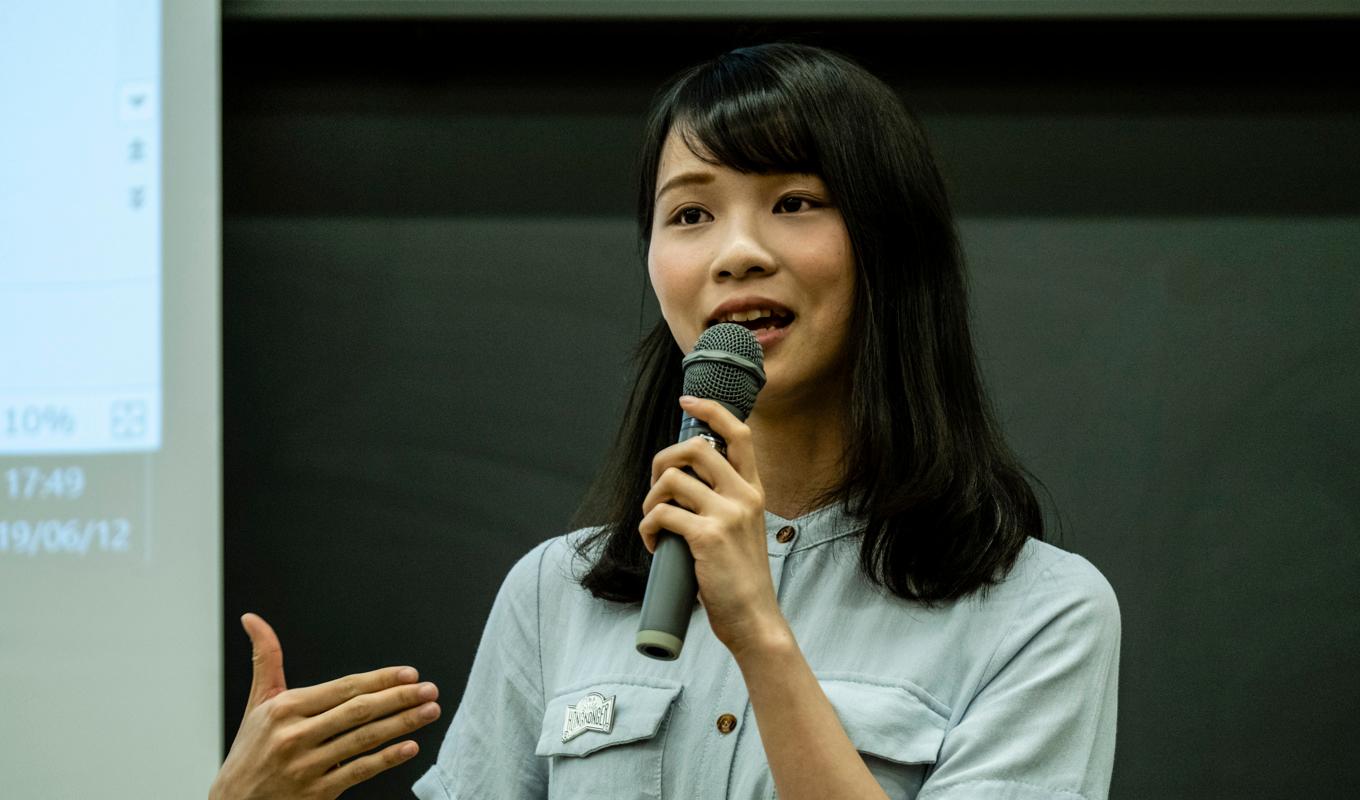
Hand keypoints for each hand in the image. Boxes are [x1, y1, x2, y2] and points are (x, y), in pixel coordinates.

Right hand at [208, 613, 440, 799]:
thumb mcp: (258, 703)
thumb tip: (252, 618)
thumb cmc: (251, 750)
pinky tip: (410, 746)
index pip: (343, 688)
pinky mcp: (317, 792)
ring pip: (364, 739)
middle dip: (399, 698)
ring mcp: (307, 766)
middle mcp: (295, 735)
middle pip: (358, 711)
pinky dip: (387, 758)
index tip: (409, 674)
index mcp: (285, 709)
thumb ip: (266, 659)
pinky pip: (359, 771)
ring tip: (429, 711)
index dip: (379, 679)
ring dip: (402, 724)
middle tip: (430, 689)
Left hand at [639, 396, 787, 655]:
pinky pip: (662, 515)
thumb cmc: (740, 579)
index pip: (740, 434)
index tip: (687, 401)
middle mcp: (744, 496)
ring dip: (650, 501)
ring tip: (654, 525)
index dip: (711, 410)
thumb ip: (722, 503)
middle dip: (663, 460)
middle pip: (695, 447)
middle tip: (656, 488)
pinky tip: (656, 546)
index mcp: (754, 491)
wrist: (754, 618)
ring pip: (671, 480)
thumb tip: (680, 485)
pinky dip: (649, 528)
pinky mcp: (706, 537)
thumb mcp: (742, 530)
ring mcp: (727, 515)